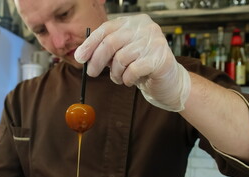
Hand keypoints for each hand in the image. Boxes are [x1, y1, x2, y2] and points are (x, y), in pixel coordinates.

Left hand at [74, 14, 190, 111]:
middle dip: (97, 61)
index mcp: (134, 21)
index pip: (106, 28)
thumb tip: (82, 55)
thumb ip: (105, 51)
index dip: (90, 44)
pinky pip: (132, 70)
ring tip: (120, 78)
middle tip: (92, 73)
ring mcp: (154, 41)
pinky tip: (131, 80)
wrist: (168, 82)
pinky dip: (127, 79)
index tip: (80, 57)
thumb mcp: (121, 54)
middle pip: (111, 42)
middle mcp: (145, 27)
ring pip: (121, 58)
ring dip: (115, 73)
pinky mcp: (160, 58)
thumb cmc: (143, 67)